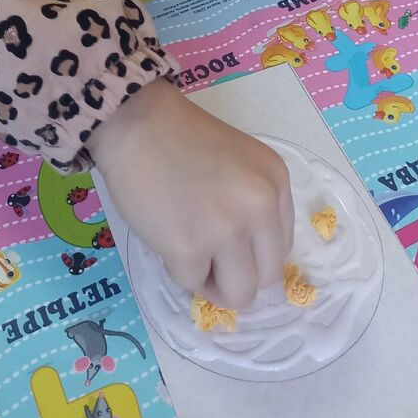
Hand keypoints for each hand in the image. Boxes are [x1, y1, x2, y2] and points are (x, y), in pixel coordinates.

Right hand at [89, 79, 293, 309]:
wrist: (135, 122)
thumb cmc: (180, 137)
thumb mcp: (239, 163)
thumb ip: (253, 205)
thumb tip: (248, 261)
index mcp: (275, 182)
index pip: (281, 247)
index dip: (252, 252)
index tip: (228, 242)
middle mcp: (259, 207)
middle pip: (266, 277)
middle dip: (237, 276)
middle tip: (209, 256)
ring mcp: (227, 230)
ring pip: (238, 294)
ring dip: (212, 282)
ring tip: (189, 251)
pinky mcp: (189, 249)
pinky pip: (192, 283)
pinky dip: (177, 268)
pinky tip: (165, 235)